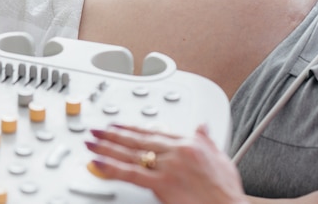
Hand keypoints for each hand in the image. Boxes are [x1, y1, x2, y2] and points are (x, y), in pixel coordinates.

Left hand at [85, 124, 248, 203]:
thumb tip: (202, 127)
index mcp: (190, 143)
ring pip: (131, 153)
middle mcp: (177, 151)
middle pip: (139, 140)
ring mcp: (168, 167)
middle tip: (98, 130)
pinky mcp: (161, 184)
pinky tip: (98, 162)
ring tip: (92, 142)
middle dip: (115, 134)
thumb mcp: (221, 158)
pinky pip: (131, 173)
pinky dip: (112, 166)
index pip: (155, 133)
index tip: (120, 127)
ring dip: (108, 146)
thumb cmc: (225, 190)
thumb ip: (207, 141)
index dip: (134, 130)